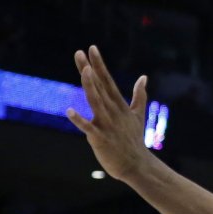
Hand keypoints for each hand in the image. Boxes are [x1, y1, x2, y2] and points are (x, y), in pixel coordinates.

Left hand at [66, 45, 149, 181]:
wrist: (136, 165)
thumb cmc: (134, 140)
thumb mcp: (138, 114)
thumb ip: (139, 95)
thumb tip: (144, 77)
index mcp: (119, 106)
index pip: (107, 81)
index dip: (100, 65)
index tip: (92, 48)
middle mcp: (113, 112)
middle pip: (99, 88)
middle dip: (90, 70)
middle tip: (81, 53)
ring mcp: (107, 125)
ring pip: (96, 103)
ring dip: (90, 87)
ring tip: (85, 71)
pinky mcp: (100, 139)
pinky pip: (88, 128)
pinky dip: (79, 120)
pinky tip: (69, 111)